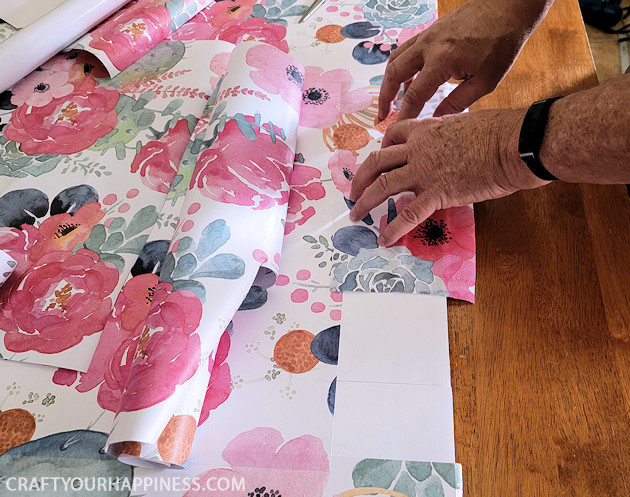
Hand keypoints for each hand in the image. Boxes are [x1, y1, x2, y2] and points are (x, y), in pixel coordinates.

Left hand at [348, 109, 548, 245]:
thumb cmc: (500, 132)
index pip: (392, 135)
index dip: (381, 149)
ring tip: (356, 216)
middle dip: (360, 179)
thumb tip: (447, 148)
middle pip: (377, 162)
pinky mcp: (438, 193)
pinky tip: (384, 240)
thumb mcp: (465, 124)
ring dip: (365, 203)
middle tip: (353, 193)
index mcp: (426, 129)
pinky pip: (408, 213)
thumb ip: (447, 137)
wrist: (515, 143)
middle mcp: (418, 148)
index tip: (378, 161)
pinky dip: (393, 228)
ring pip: (383, 186)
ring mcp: (425, 171)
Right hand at [379, 0, 544, 119]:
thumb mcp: (485, 81)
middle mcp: (428, 46)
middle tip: (382, 114)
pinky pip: (405, 50)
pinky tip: (406, 79)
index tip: (399, 126)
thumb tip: (437, 119)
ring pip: (395, 59)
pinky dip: (399, 65)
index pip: (414, 94)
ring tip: (389, 99)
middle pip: (394, 74)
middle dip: (385, 97)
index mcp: (441, 60)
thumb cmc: (501, 43)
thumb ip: (458, 102)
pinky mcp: (430, 31)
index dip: (405, 114)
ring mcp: (426, 35)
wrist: (507, 9)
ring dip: (389, 80)